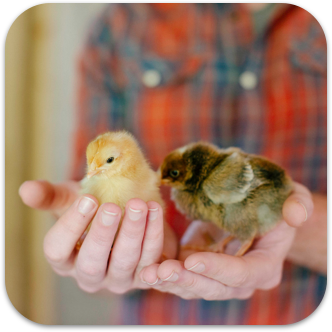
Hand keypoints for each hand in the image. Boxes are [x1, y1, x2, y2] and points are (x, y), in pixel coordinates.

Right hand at [19, 180, 176, 293]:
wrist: (122, 212)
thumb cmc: (92, 206)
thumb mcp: (70, 200)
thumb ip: (50, 196)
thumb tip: (26, 189)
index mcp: (64, 258)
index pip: (58, 250)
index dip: (71, 226)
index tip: (87, 200)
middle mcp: (89, 274)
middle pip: (92, 262)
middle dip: (103, 233)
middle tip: (113, 207)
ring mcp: (118, 278)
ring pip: (125, 261)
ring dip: (134, 233)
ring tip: (140, 205)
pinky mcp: (143, 274)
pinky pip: (151, 258)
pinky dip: (155, 235)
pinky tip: (155, 210)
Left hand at [139, 182, 313, 299]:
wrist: (256, 210)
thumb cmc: (275, 203)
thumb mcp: (291, 197)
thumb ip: (297, 204)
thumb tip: (295, 214)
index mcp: (265, 265)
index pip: (243, 274)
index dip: (219, 269)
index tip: (192, 259)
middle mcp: (241, 279)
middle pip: (214, 287)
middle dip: (188, 280)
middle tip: (162, 271)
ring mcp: (218, 276)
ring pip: (194, 287)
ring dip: (171, 281)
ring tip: (148, 272)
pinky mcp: (200, 267)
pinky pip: (182, 277)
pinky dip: (165, 274)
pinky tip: (146, 268)